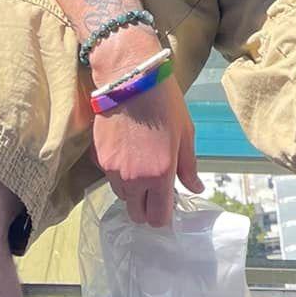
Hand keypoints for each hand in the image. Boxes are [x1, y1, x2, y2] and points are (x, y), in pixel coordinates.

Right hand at [91, 74, 201, 226]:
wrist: (130, 78)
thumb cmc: (164, 103)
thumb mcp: (185, 134)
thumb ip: (188, 167)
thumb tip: (195, 188)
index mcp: (159, 175)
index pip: (157, 218)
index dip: (164, 214)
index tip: (168, 202)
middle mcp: (134, 179)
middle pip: (136, 214)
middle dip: (146, 207)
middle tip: (155, 188)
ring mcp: (113, 170)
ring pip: (122, 196)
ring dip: (132, 190)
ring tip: (142, 165)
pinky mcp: (99, 158)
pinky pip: (111, 177)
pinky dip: (119, 173)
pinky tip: (128, 151)